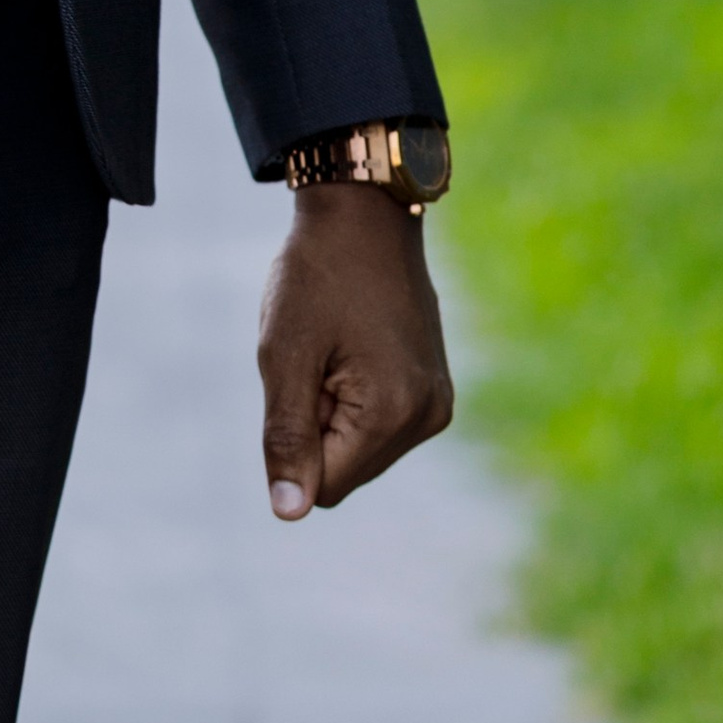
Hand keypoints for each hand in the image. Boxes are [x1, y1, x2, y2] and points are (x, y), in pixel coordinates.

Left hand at [257, 186, 453, 518]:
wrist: (365, 210)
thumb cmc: (318, 273)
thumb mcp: (285, 351)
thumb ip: (286, 437)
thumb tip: (289, 512)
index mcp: (393, 413)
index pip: (324, 486)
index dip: (296, 436)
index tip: (304, 372)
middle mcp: (427, 417)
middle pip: (345, 471)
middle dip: (317, 424)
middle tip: (319, 353)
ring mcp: (437, 403)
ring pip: (360, 450)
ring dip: (334, 410)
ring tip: (337, 345)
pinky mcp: (436, 388)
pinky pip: (380, 424)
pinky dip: (356, 397)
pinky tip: (354, 344)